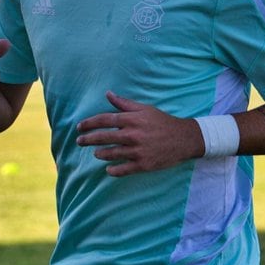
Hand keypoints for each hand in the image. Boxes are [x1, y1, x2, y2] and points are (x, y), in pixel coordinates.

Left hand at [76, 91, 203, 176]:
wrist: (184, 139)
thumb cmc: (162, 121)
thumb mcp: (144, 109)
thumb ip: (124, 103)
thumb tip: (107, 94)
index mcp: (131, 120)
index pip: (103, 120)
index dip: (89, 123)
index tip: (79, 127)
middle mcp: (132, 135)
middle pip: (102, 137)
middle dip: (87, 139)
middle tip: (79, 141)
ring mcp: (137, 151)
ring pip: (110, 154)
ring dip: (99, 154)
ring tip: (95, 153)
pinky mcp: (143, 165)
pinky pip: (123, 170)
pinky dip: (113, 170)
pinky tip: (108, 169)